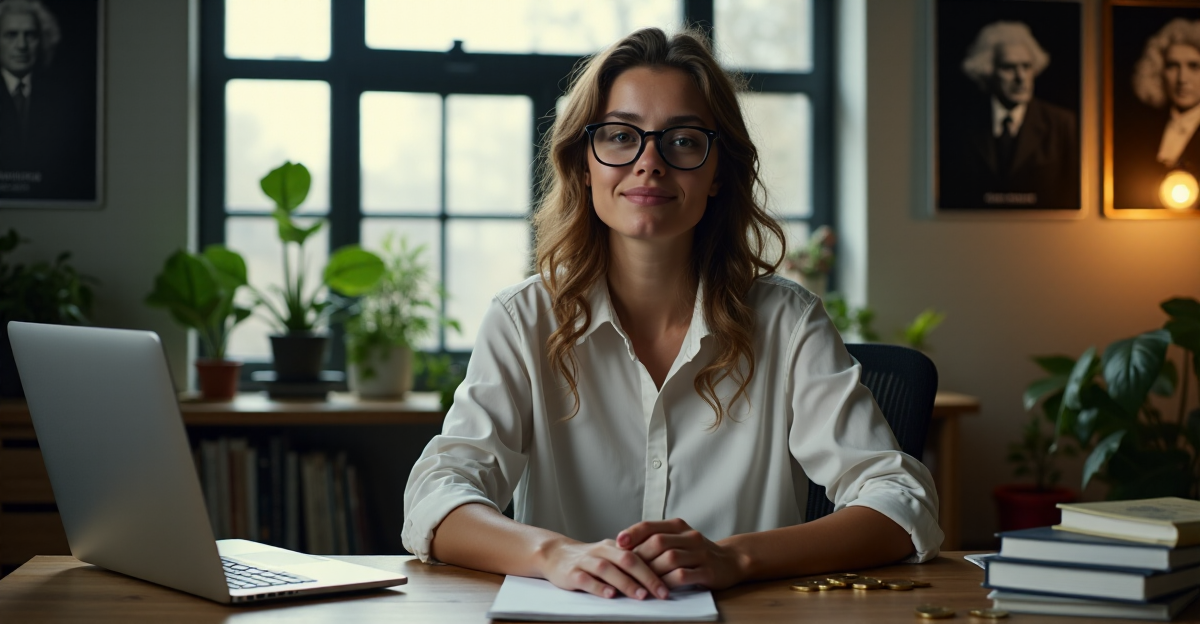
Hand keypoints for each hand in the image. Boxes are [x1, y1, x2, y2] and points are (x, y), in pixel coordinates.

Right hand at [537, 537, 670, 599]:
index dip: (656, 569)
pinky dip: (599, 587)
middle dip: (647, 577)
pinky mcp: (571, 573)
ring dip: (626, 583)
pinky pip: (586, 580)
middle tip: (661, 593)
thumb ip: (631, 563)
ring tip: (640, 595)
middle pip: (628, 560)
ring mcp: (586, 562)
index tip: (670, 585)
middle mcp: (602, 552)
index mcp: (615, 547)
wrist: (555, 554)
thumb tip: (660, 577)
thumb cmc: (590, 559)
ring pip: (608, 569)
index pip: (640, 555)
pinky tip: (610, 595)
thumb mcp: (611, 555)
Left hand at [616, 518, 746, 590]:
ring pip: (669, 558)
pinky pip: (683, 576)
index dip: (633, 533)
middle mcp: (690, 537)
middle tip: (626, 568)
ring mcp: (700, 553)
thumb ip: (656, 539)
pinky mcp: (708, 571)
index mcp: (679, 526)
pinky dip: (667, 582)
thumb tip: (624, 547)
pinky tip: (658, 588)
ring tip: (639, 580)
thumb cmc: (697, 552)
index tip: (618, 543)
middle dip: (639, 556)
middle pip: (658, 542)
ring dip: (652, 570)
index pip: (651, 526)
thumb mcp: (678, 539)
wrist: (731, 561)